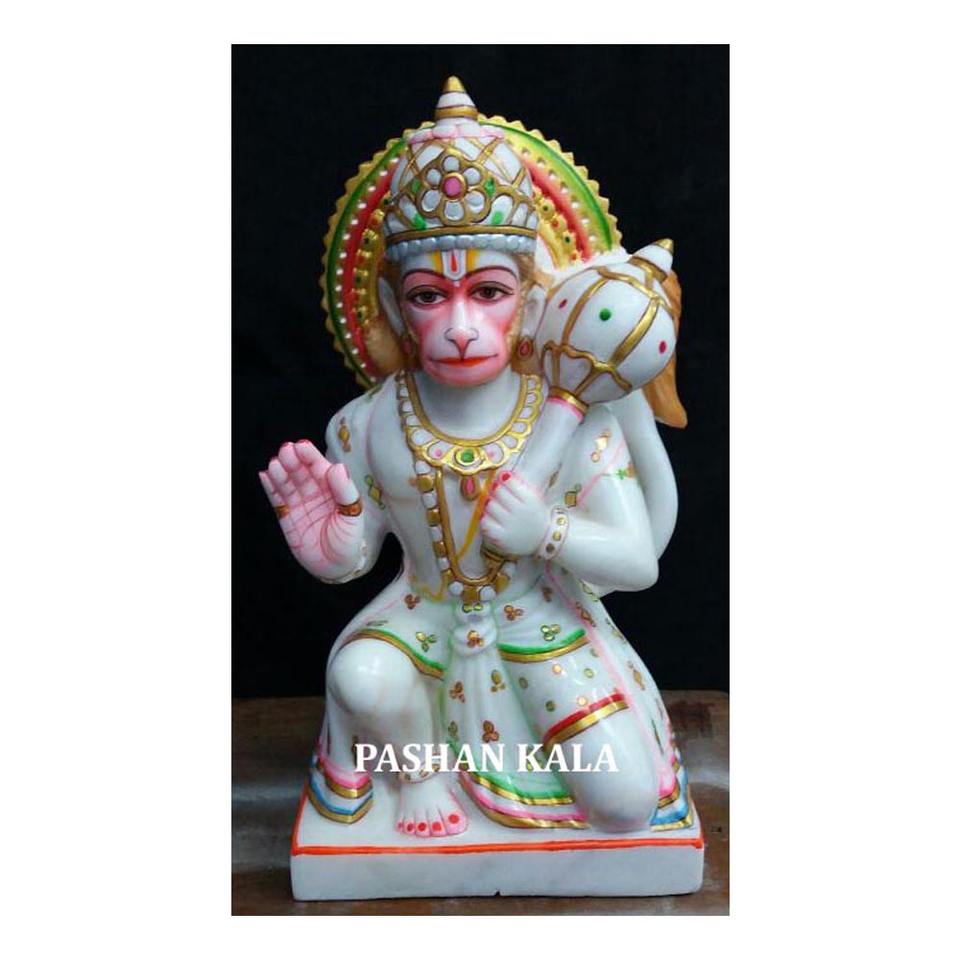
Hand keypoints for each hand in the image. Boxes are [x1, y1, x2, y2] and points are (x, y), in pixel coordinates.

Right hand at [259, 440, 363, 578]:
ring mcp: (299, 504)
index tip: (301, 446)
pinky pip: (277, 499)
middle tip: (285, 450)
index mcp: (333, 488)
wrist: (335, 567)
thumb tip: (337, 467)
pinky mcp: (286, 517)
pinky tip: (265, 475)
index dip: (310, 457)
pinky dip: (270, 488)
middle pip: (301, 473)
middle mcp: (315, 492)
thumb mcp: (352, 515)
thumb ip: (345, 491)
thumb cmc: (348, 539)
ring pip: (288, 484)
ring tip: (274, 463)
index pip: (320, 468)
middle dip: (293, 461)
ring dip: (280, 472)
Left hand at [479, 472, 550, 557]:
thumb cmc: (534, 516)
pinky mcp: (500, 537)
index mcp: (530, 499)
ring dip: (489, 505)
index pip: (509, 481)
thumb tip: (502, 475)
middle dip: (495, 492)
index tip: (502, 482)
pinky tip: (492, 520)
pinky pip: (485, 522)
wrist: (541, 540)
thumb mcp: (533, 499)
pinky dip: (485, 519)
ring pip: (489, 505)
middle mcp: (520, 511)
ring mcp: (509, 524)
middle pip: (497, 492)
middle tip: (498, 496)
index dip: (503, 479)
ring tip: (496, 509)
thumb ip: (519, 486)